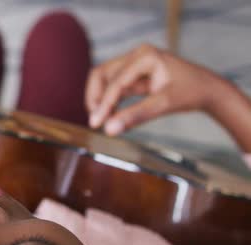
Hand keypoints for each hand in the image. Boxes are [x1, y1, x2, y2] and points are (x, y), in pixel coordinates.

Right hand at [85, 44, 230, 135]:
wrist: (207, 89)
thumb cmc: (191, 92)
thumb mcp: (164, 105)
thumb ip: (135, 116)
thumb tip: (109, 129)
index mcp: (145, 56)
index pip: (116, 82)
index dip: (103, 104)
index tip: (95, 124)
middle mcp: (136, 55)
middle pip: (102, 75)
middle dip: (96, 99)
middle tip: (96, 122)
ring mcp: (133, 63)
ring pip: (104, 80)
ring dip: (100, 100)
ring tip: (102, 120)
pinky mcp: (133, 73)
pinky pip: (113, 86)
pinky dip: (109, 101)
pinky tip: (110, 116)